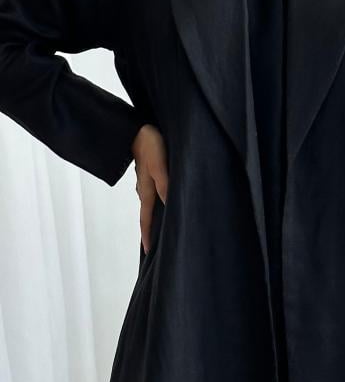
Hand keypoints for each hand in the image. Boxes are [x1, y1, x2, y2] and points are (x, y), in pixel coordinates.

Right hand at [131, 124, 168, 253]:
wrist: (137, 129)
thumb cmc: (150, 145)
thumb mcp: (159, 165)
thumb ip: (164, 184)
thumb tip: (170, 205)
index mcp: (146, 190)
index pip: (146, 218)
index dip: (147, 235)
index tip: (148, 252)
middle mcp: (144, 189)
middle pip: (147, 214)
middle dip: (150, 230)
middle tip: (155, 245)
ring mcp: (145, 181)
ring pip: (150, 203)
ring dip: (154, 216)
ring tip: (162, 227)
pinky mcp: (149, 173)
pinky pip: (153, 193)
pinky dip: (157, 202)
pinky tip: (164, 201)